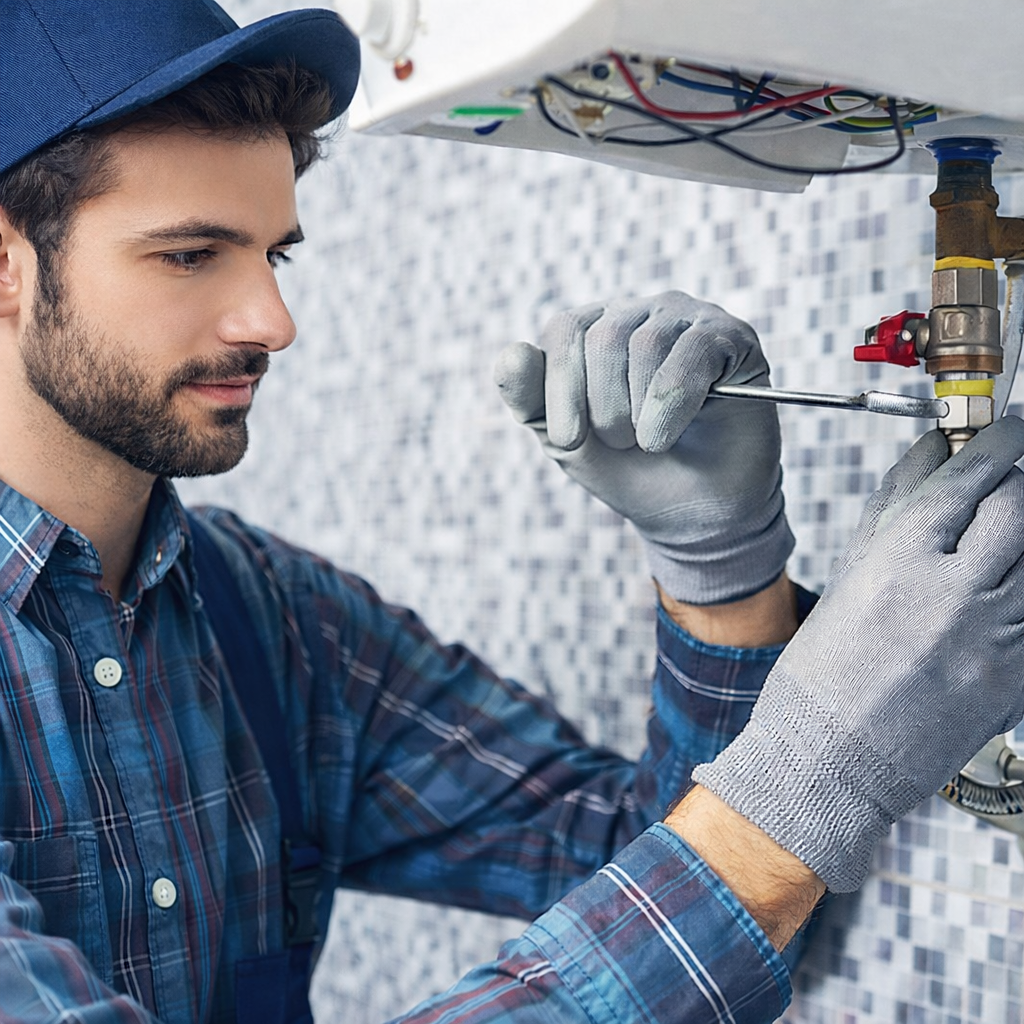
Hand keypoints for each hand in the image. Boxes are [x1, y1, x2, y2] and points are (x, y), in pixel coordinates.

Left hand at [494, 291, 793, 604]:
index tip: (568, 440)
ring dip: (640, 412)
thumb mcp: (567, 441)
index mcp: (594, 330)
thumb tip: (510, 354)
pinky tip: (669, 433)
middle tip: (622, 443)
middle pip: (604, 337)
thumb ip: (530, 399)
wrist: (694, 514)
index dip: (560, 386)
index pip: (564, 330)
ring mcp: (687, 320)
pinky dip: (673, 402)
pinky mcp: (731, 338)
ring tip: (650, 443)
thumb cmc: (629, 471)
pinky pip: (692, 354)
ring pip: (646, 345)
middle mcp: (639, 314)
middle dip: (604, 407)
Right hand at [694, 418, 1023, 891]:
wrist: (831, 762)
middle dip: (1020, 479)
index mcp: (902, 559)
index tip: (1007, 430)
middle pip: (1019, 504)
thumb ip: (892, 508)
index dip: (998, 442)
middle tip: (1012, 475)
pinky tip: (1004, 581)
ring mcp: (995, 635)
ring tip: (1006, 531)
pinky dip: (1023, 584)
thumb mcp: (850, 577)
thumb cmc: (823, 675)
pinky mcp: (1017, 677)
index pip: (970, 476)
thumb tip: (929, 453)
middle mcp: (955, 590)